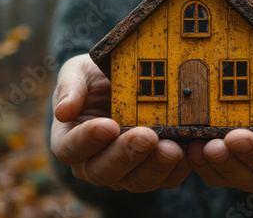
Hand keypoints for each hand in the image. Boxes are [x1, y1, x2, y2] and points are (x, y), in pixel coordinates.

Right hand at [50, 54, 191, 192]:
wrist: (124, 82)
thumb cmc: (96, 77)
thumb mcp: (79, 71)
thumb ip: (71, 87)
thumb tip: (63, 111)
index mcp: (69, 138)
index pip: (69, 149)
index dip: (87, 140)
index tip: (108, 126)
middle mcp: (92, 162)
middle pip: (102, 171)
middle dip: (126, 155)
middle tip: (147, 136)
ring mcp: (122, 171)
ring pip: (134, 181)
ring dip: (154, 167)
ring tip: (172, 148)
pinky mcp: (150, 171)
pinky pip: (162, 180)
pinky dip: (176, 170)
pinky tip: (188, 153)